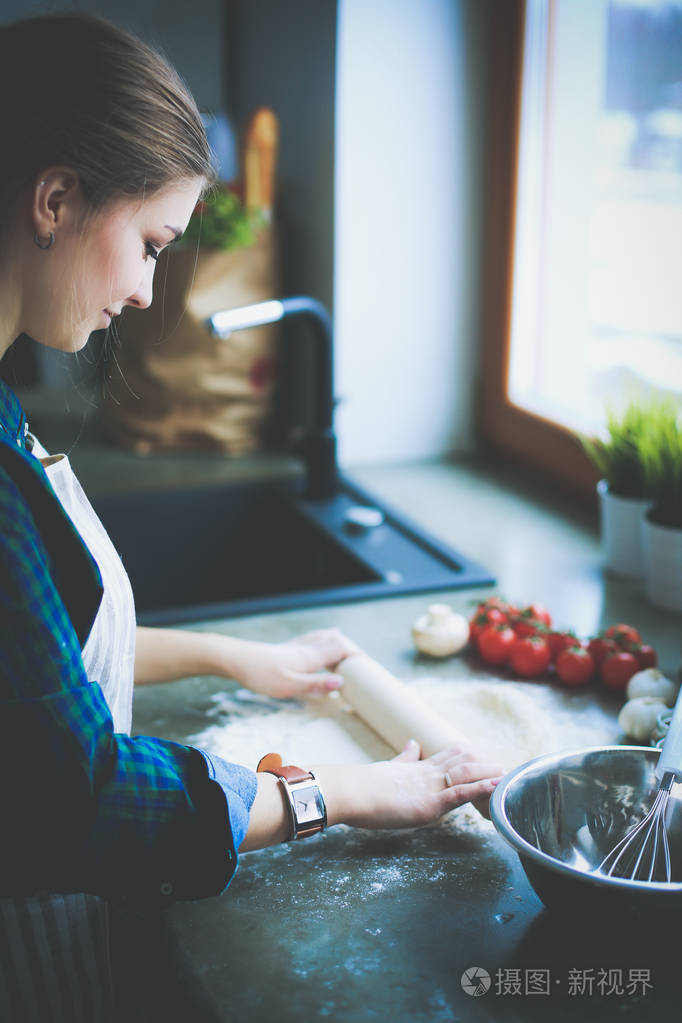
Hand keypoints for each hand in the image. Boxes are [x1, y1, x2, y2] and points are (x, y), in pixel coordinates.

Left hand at [209, 628, 361, 699]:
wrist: (235, 659)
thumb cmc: (260, 675)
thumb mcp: (289, 686)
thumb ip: (315, 684)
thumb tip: (341, 682)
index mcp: (310, 657)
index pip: (341, 650)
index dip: (356, 655)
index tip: (369, 666)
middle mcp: (306, 648)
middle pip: (335, 641)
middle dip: (350, 648)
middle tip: (362, 660)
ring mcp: (295, 646)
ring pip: (323, 638)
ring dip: (338, 641)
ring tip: (347, 642)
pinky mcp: (286, 648)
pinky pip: (311, 639)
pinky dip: (323, 637)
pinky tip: (321, 636)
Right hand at [318, 740, 503, 830]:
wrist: (350, 791)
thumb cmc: (363, 785)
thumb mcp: (389, 767)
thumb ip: (404, 758)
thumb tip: (413, 743)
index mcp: (419, 767)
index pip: (451, 756)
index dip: (470, 756)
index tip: (486, 756)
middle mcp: (428, 773)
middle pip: (464, 761)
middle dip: (486, 764)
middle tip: (505, 767)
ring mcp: (430, 787)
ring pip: (466, 774)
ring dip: (489, 774)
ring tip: (508, 775)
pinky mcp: (429, 803)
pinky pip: (460, 793)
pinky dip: (480, 789)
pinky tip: (496, 786)